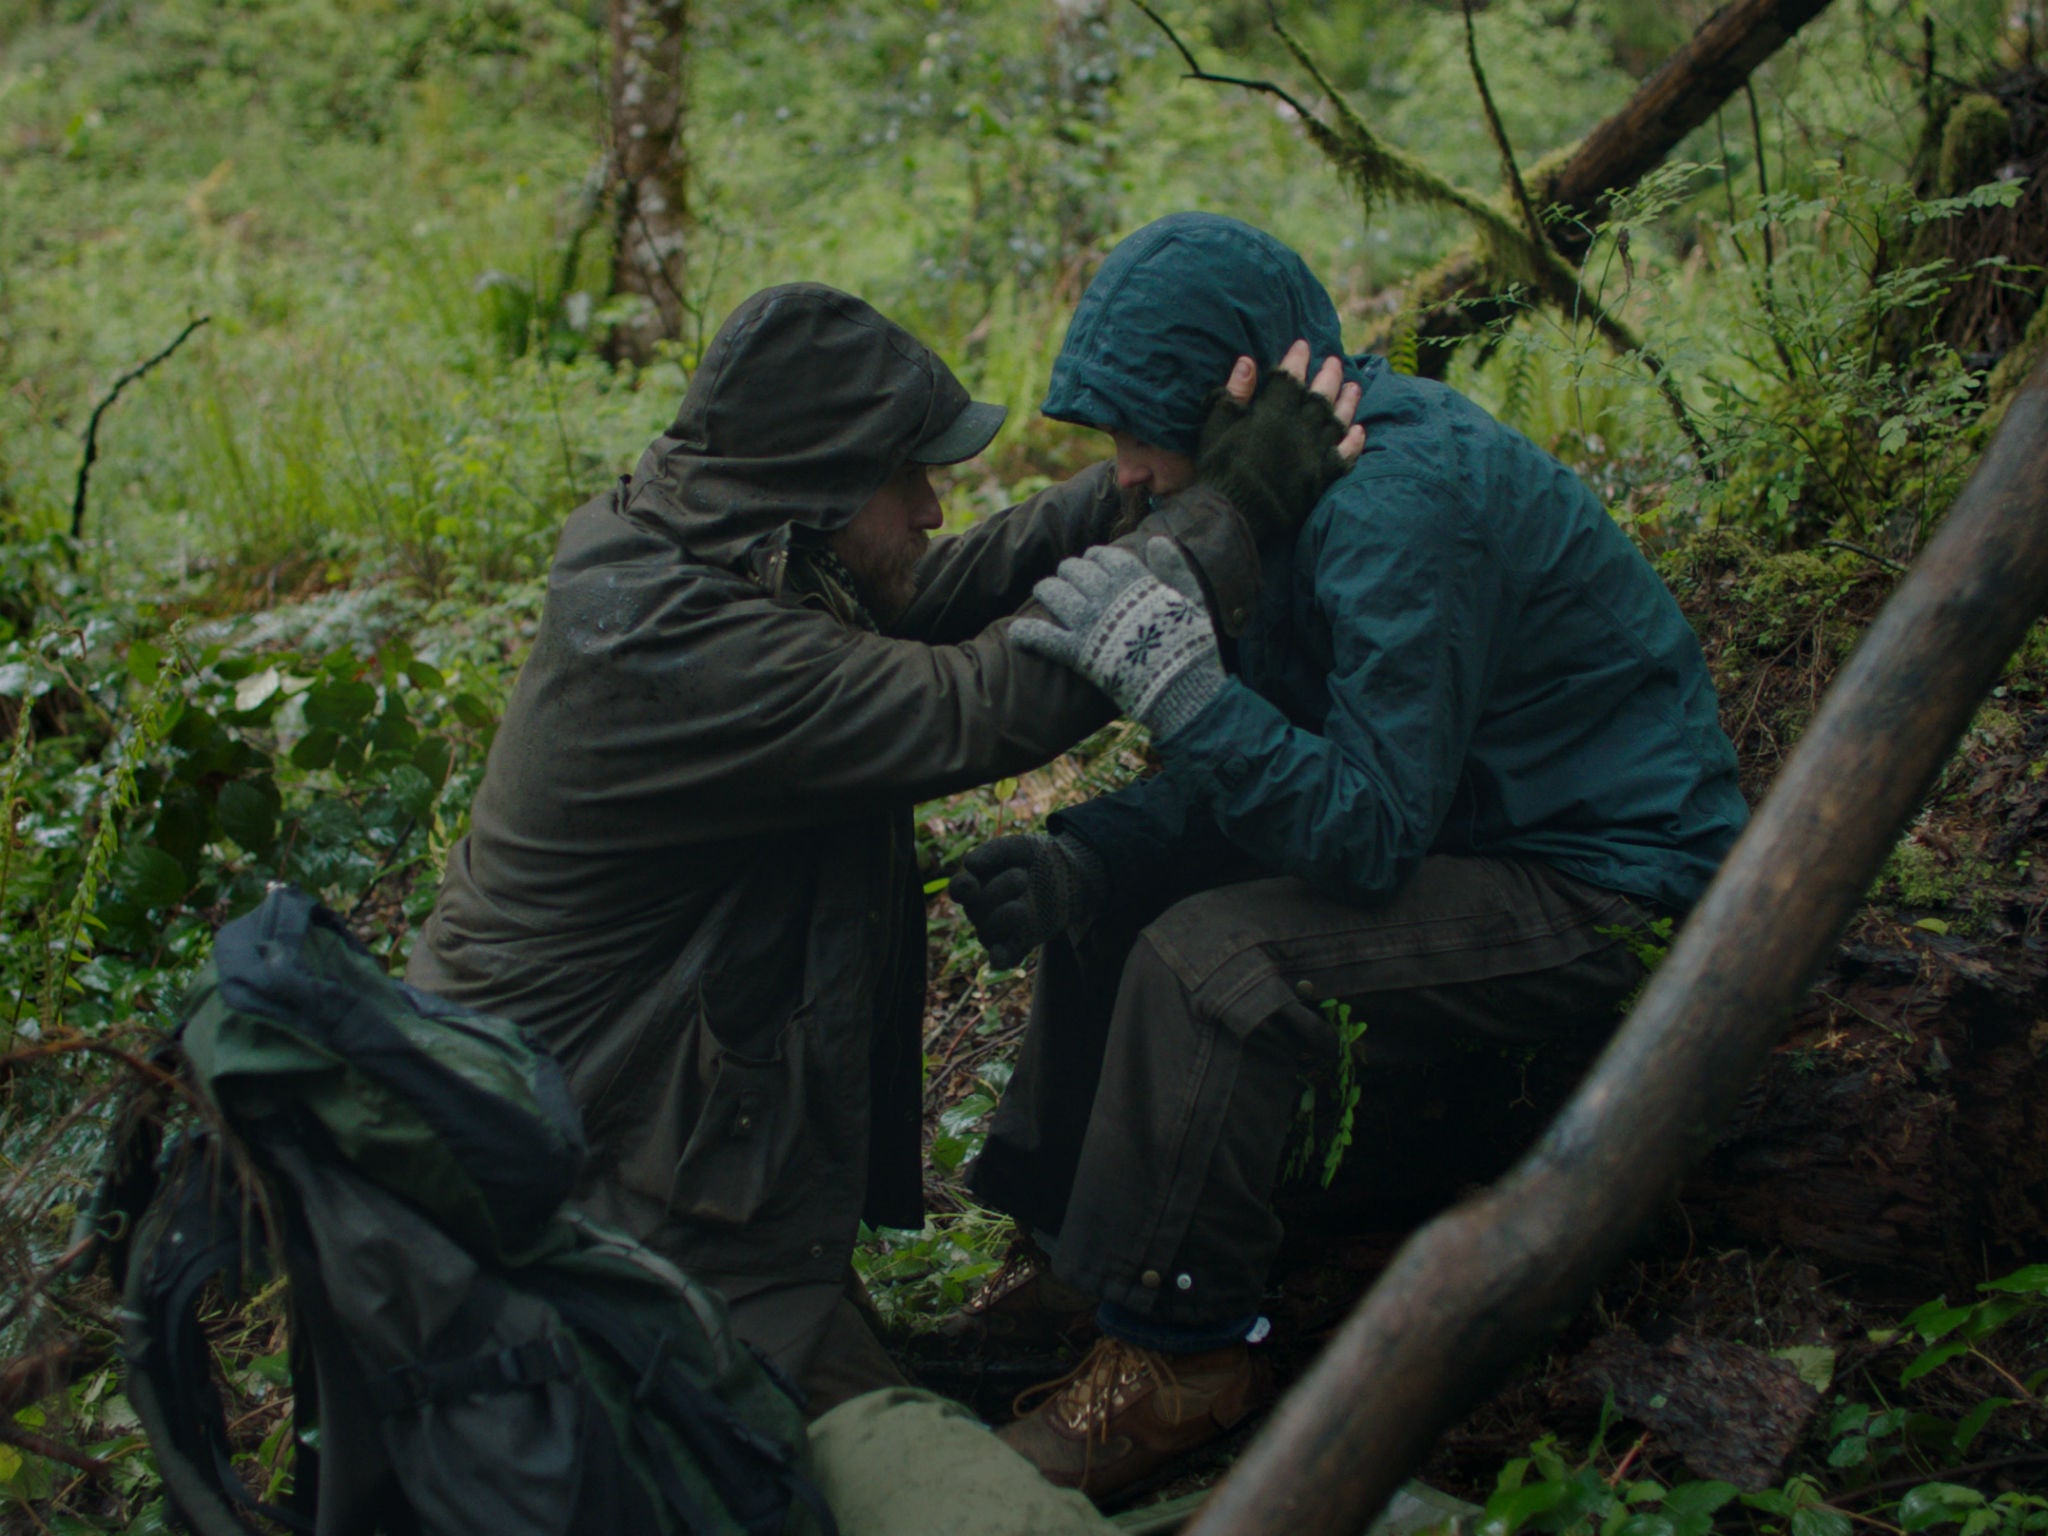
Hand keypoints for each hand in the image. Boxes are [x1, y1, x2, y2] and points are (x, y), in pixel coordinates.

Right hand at [948, 832, 1106, 969]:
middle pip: (976, 910)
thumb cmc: (1038, 858)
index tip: (971, 883)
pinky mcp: (1019, 945)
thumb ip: (996, 851)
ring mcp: (1000, 930)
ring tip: (1020, 907)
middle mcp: (983, 909)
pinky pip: (1003, 958)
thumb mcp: (1022, 847)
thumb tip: (969, 863)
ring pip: (986, 935)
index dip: (961, 889)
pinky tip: (1000, 955)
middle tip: (1022, 877)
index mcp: (979, 882)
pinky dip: (1000, 958)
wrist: (1071, 875)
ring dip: (1000, 922)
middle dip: (996, 893)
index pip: (959, 889)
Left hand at [1012, 538, 1225, 740]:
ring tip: (1046, 594)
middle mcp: (1106, 595)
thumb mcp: (1193, 598)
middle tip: (1069, 582)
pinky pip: (1041, 636)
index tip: (1094, 566)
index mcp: (1133, 579)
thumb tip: (1157, 540)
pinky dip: (1026, 633)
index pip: (1102, 555)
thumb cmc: (1192, 645)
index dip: (1095, 558)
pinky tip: (1016, 632)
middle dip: (1069, 573)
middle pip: (1072, 569)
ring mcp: (1089, 623)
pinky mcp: (1077, 653)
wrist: (1183, 687)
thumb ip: (1175, 567)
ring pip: (1052, 592)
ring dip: (1046, 590)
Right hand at [1195, 339, 1364, 543]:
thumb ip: (1235, 392)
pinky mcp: (1322, 476)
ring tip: (1354, 387)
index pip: (1291, 377)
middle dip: (1328, 375)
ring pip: (1338, 419)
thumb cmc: (1220, 465)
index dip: (1297, 359)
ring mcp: (1315, 452)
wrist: (1234, 511)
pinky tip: (1359, 430)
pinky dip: (1354, 442)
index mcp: (1274, 411)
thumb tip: (1248, 361)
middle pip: (1321, 394)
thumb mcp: (1218, 423)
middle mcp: (1300, 427)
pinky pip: (1345, 455)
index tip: (1302, 346)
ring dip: (1348, 402)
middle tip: (1334, 361)